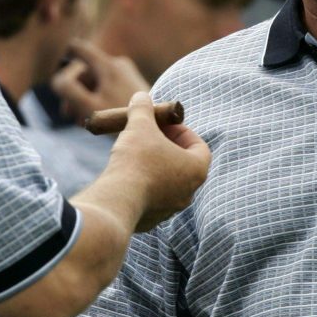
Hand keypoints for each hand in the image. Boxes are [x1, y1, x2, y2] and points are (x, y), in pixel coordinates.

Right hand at [51, 39, 148, 124]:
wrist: (160, 128)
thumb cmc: (122, 119)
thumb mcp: (88, 106)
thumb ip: (68, 90)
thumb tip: (57, 79)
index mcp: (107, 65)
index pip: (79, 49)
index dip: (65, 56)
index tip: (60, 72)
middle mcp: (118, 64)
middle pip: (86, 71)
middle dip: (74, 91)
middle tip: (68, 114)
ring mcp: (127, 74)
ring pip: (97, 82)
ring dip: (85, 99)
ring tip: (82, 121)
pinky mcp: (133, 86)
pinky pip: (108, 88)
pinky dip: (98, 100)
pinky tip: (95, 119)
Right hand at [107, 91, 210, 231]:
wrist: (117, 200)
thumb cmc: (136, 160)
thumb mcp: (140, 124)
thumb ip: (143, 108)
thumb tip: (141, 97)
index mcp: (197, 169)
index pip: (198, 145)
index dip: (181, 131)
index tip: (164, 124)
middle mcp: (189, 192)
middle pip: (182, 163)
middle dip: (166, 147)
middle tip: (149, 136)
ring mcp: (171, 209)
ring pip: (166, 182)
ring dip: (153, 166)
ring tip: (134, 154)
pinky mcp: (152, 220)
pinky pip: (150, 197)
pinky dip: (141, 185)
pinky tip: (124, 175)